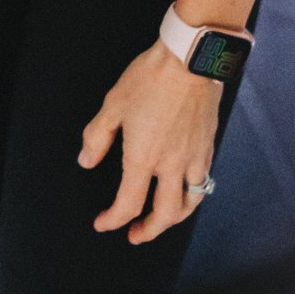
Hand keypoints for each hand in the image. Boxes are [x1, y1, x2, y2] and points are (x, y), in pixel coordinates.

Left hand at [79, 41, 221, 243]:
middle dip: (149, 231)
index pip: (128, 203)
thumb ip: (97, 136)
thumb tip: (86, 161)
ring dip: (174, 218)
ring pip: (189, 203)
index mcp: (143, 157)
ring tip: (162, 219)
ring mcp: (193, 158)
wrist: (189, 59)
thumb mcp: (113, 104)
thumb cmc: (150, 78)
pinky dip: (193, 194)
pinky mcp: (208, 146)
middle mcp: (171, 165)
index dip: (113, 219)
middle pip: (164, 214)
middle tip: (135, 234)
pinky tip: (185, 188)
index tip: (103, 223)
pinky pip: (203, 181)